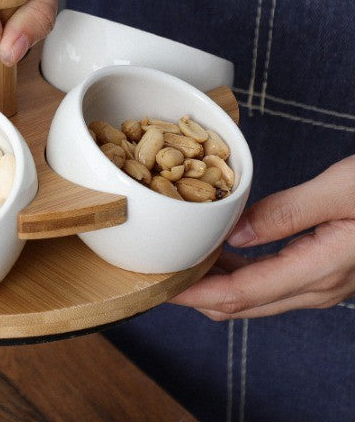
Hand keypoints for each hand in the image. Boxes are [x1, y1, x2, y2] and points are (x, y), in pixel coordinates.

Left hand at [171, 155, 354, 318]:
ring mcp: (318, 283)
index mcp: (318, 270)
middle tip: (157, 271)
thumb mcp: (339, 190)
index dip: (194, 294)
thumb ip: (287, 212)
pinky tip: (215, 250)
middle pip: (241, 302)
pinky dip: (234, 271)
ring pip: (252, 295)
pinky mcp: (318, 271)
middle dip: (194, 293)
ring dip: (212, 283)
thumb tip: (235, 235)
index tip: (160, 288)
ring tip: (177, 259)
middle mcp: (317, 287)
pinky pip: (266, 281)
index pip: (241, 293)